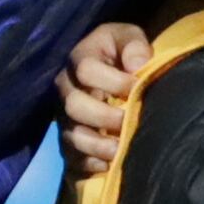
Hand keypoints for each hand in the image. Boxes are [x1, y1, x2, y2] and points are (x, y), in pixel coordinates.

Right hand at [56, 19, 151, 175]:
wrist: (119, 71)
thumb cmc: (125, 52)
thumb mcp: (130, 37)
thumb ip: (134, 44)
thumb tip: (137, 65)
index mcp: (80, 60)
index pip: (86, 70)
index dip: (114, 81)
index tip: (138, 87)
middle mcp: (67, 89)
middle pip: (74, 105)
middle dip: (103, 116)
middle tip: (128, 121)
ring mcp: (66, 116)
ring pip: (71, 134)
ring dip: (96, 145)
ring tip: (119, 150)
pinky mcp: (71, 139)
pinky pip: (71, 156)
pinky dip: (88, 163)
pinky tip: (108, 165)